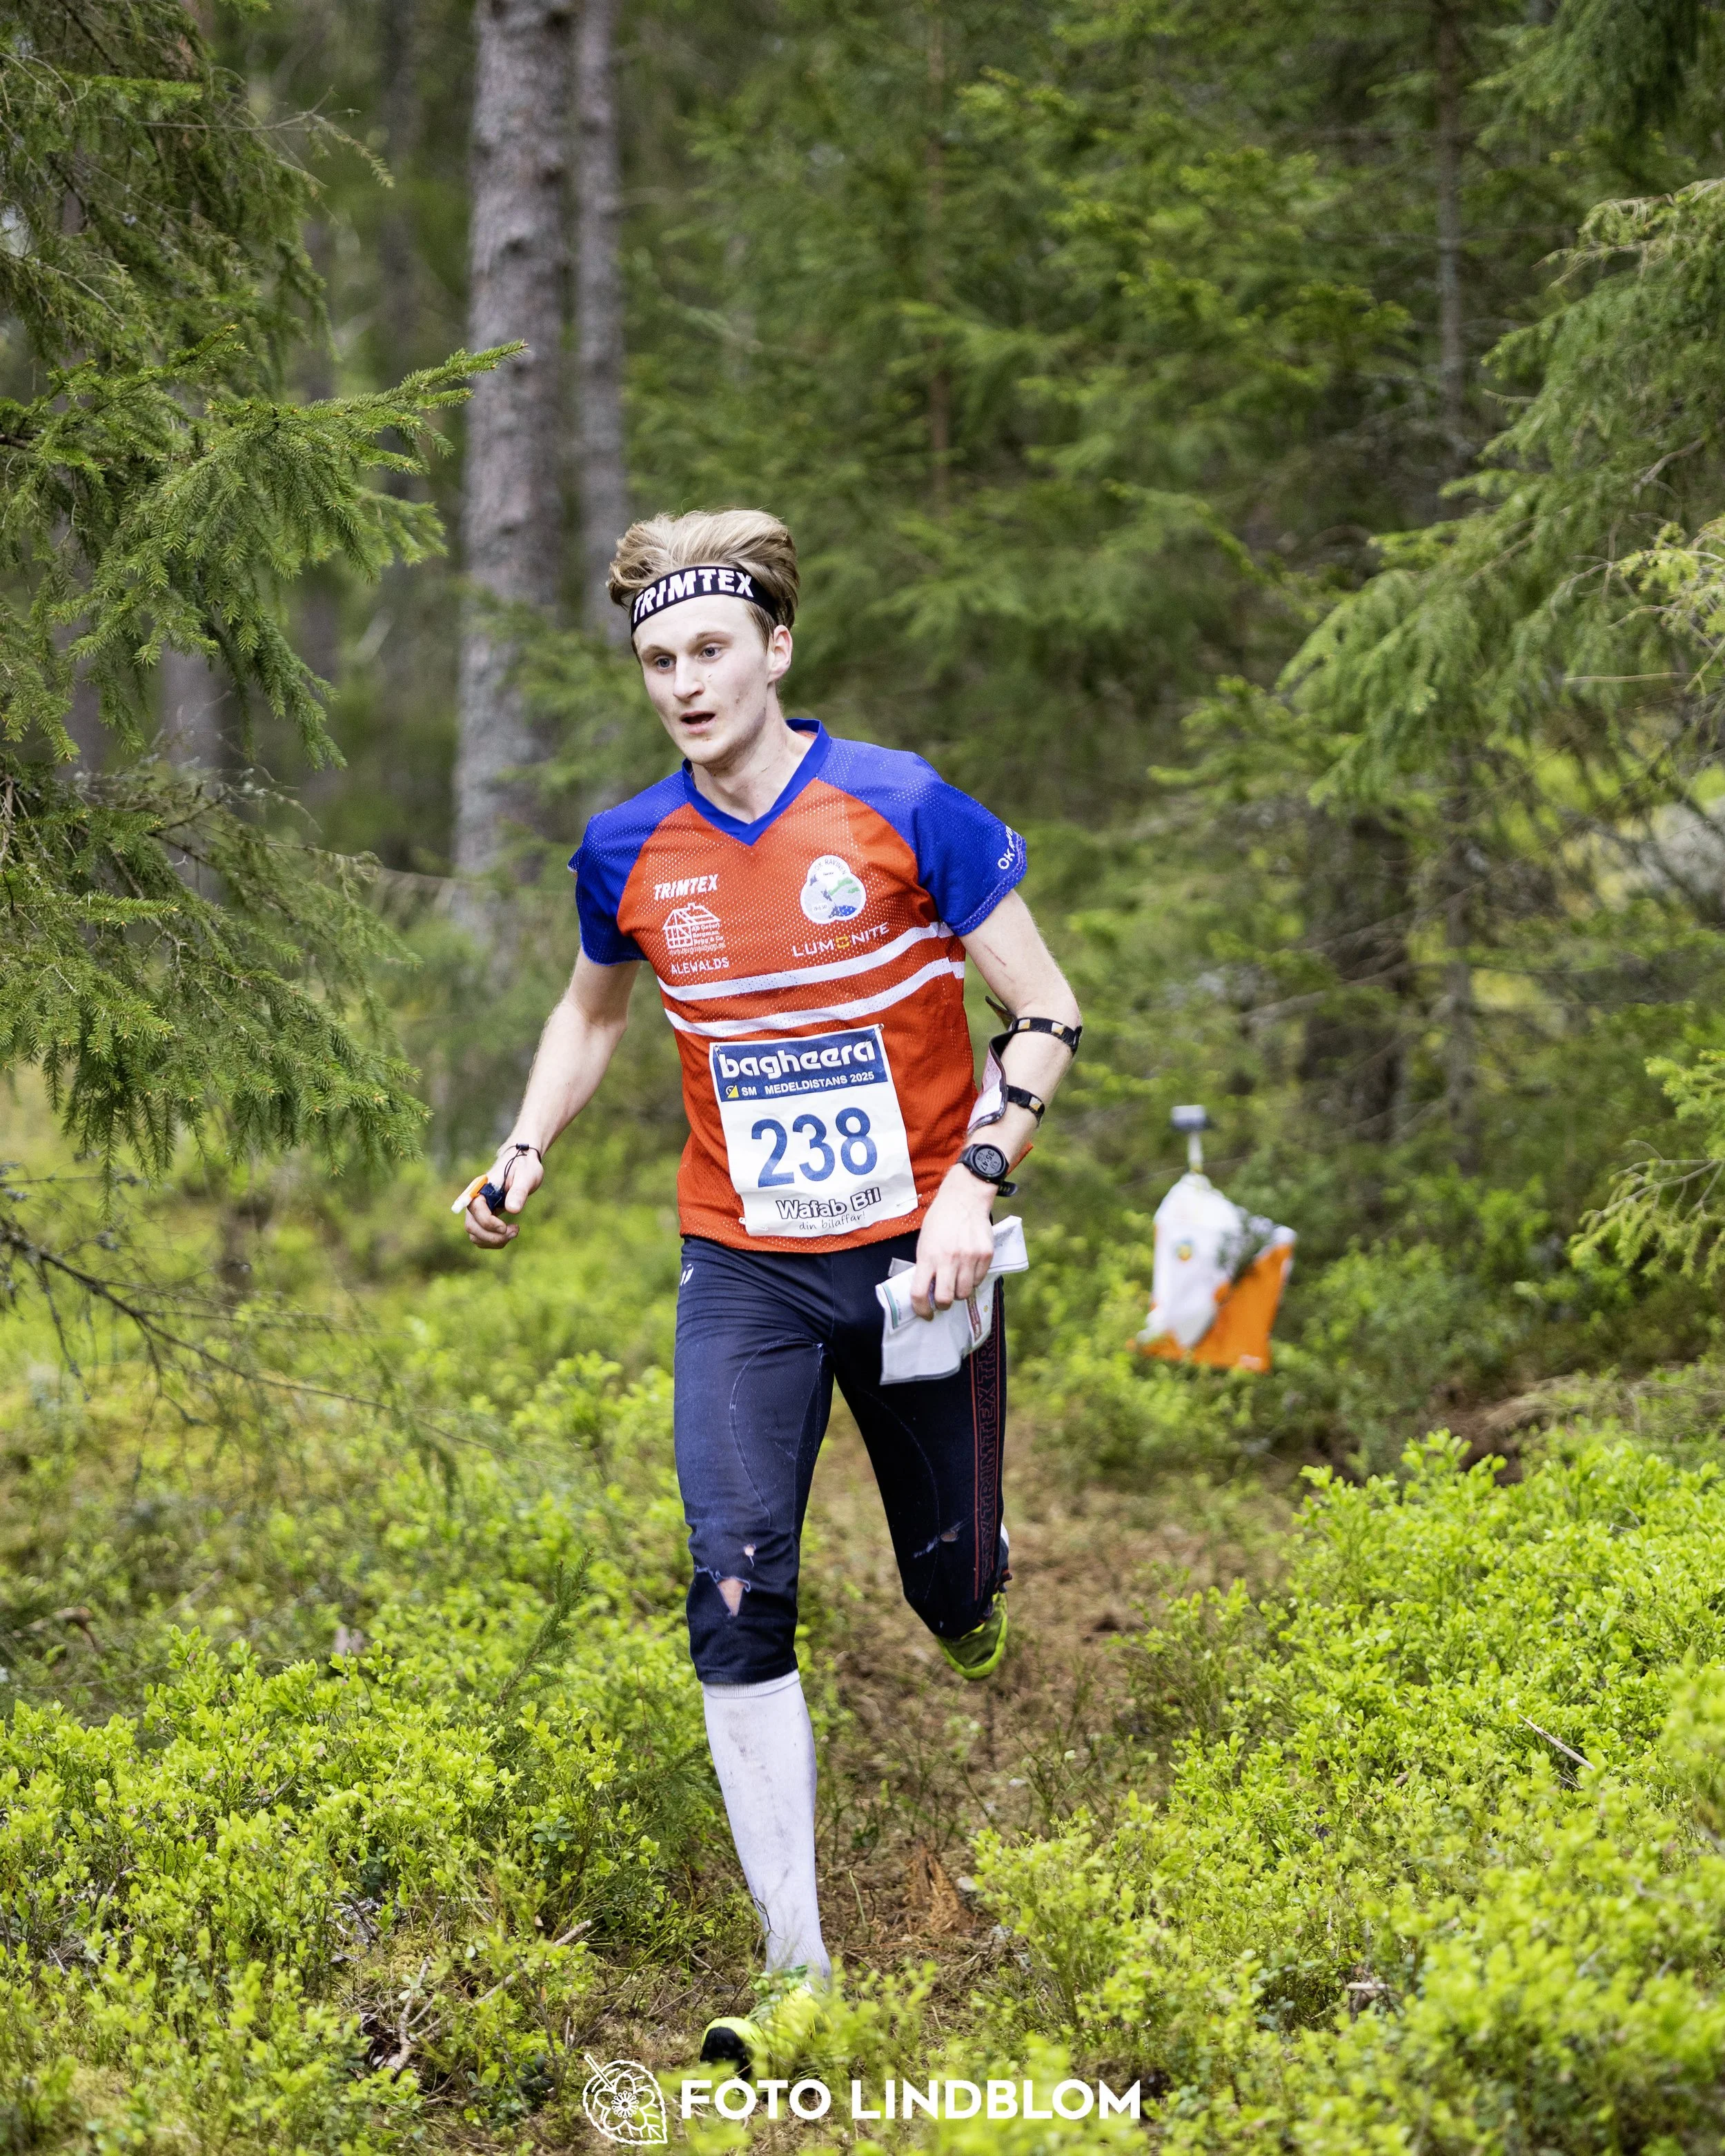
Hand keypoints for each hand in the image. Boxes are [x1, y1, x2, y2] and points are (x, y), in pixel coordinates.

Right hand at [463, 1144, 543, 1248]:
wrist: (523, 1162)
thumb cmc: (524, 1166)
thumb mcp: (526, 1176)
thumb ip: (518, 1192)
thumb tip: (512, 1210)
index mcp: (481, 1186)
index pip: (475, 1209)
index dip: (489, 1223)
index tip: (506, 1227)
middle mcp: (475, 1199)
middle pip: (472, 1226)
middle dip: (492, 1236)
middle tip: (515, 1231)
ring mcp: (478, 1209)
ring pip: (474, 1234)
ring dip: (493, 1241)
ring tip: (514, 1232)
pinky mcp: (484, 1216)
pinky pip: (480, 1236)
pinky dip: (492, 1241)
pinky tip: (508, 1233)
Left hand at [909, 1164, 997, 1316]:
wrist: (964, 1198)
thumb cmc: (940, 1220)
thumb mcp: (924, 1241)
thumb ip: (926, 1265)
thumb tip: (927, 1290)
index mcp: (928, 1256)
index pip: (920, 1293)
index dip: (921, 1309)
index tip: (925, 1313)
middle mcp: (948, 1259)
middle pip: (946, 1299)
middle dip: (943, 1304)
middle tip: (943, 1300)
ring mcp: (969, 1258)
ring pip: (964, 1292)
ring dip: (959, 1291)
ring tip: (957, 1279)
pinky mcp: (985, 1255)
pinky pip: (979, 1279)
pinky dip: (973, 1279)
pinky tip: (969, 1267)